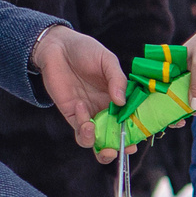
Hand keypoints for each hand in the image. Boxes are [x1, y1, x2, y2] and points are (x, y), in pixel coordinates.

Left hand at [31, 25, 130, 158]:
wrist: (57, 47)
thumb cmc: (86, 50)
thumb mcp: (107, 60)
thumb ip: (117, 80)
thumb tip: (122, 102)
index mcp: (120, 99)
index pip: (132, 122)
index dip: (136, 134)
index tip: (138, 139)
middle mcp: (107, 111)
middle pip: (115, 138)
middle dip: (118, 149)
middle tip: (120, 149)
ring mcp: (89, 114)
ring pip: (95, 141)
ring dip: (97, 144)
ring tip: (92, 127)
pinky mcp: (72, 115)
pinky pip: (79, 130)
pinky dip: (81, 126)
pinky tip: (80, 106)